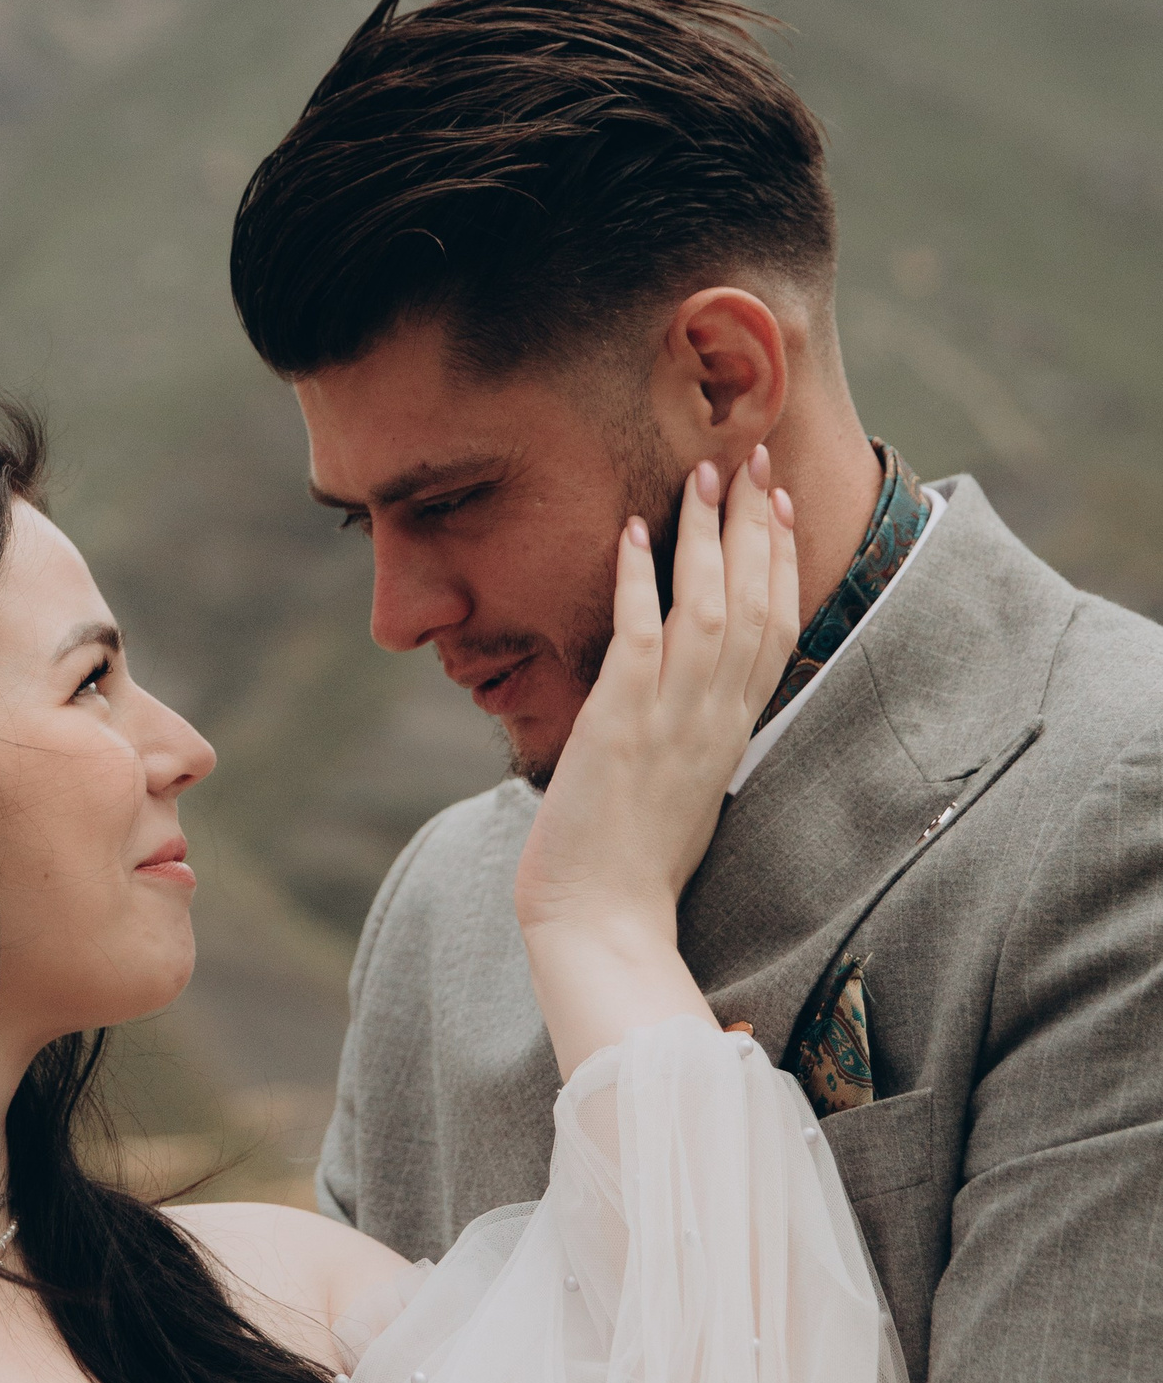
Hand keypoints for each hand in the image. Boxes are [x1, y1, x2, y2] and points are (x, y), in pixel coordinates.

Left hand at [510, 450, 798, 1077]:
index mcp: (731, 736)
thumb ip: (691, 747)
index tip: (780, 509)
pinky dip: (639, 582)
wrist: (603, 924)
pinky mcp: (619, 726)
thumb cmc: (629, 875)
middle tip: (754, 458)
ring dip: (707, 536)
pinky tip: (632, 533)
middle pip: (754, 603)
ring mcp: (670, 721)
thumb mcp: (680, 799)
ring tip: (703, 475)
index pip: (773, 632)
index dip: (780, 564)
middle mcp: (713, 721)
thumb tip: (686, 718)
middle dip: (756, 525)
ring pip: (708, 607)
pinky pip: (638, 637)